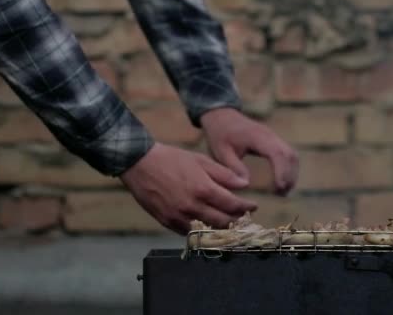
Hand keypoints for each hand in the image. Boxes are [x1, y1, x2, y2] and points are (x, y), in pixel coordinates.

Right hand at [120, 142, 256, 233]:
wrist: (140, 164)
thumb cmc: (172, 159)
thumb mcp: (201, 161)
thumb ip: (224, 174)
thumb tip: (245, 185)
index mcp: (203, 189)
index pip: (232, 205)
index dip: (246, 207)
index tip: (253, 207)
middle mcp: (192, 206)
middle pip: (223, 222)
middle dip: (237, 221)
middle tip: (244, 218)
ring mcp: (179, 217)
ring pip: (207, 231)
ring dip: (221, 230)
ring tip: (230, 224)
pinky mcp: (167, 222)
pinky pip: (189, 233)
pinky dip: (202, 231)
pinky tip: (208, 226)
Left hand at [201, 108, 298, 194]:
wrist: (222, 116)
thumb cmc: (220, 134)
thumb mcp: (222, 152)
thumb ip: (234, 167)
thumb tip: (247, 184)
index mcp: (257, 137)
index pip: (277, 154)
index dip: (282, 171)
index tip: (279, 187)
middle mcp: (270, 135)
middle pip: (289, 155)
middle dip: (289, 176)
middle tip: (281, 194)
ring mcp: (274, 137)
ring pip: (292, 155)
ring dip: (291, 173)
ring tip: (283, 192)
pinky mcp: (274, 140)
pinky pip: (288, 154)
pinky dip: (289, 168)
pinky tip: (283, 182)